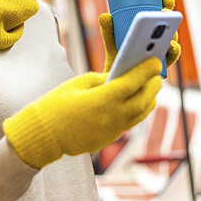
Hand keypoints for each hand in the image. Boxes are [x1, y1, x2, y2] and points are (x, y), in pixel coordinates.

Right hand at [3, 58, 162, 168]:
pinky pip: (130, 123)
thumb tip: (117, 78)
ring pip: (140, 115)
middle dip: (152, 86)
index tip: (154, 62)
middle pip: (142, 100)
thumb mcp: (77, 84)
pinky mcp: (108, 139)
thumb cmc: (55, 105)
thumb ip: (100, 79)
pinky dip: (138, 112)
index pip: (132, 82)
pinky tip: (137, 104)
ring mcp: (112, 130)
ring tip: (151, 89)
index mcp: (103, 100)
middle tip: (156, 75)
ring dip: (149, 100)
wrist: (43, 135)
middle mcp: (112, 117)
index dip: (145, 70)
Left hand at [99, 0, 180, 72]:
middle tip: (164, 11)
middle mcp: (158, 39)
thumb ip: (108, 31)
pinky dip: (173, 50)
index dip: (165, 6)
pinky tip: (170, 46)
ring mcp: (162, 51)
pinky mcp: (163, 65)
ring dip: (172, 33)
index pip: (158, 15)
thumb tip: (104, 16)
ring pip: (172, 39)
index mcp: (148, 29)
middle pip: (168, 25)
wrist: (116, 79)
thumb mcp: (112, 42)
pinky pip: (171, 57)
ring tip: (167, 28)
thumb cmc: (117, 57)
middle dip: (169, 17)